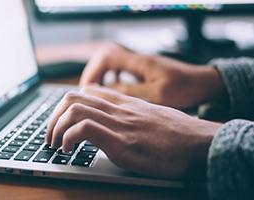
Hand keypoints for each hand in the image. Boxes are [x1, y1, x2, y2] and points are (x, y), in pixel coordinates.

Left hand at [46, 86, 220, 178]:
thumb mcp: (153, 117)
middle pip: (73, 97)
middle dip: (54, 116)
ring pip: (73, 109)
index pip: (88, 91)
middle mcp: (119, 109)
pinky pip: (84, 129)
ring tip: (55, 144)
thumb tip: (119, 124)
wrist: (202, 144)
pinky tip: (69, 151)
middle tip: (51, 135)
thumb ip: (133, 116)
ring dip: (55, 128)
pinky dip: (68, 138)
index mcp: (126, 103)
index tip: (62, 121)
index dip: (67, 105)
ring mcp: (120, 124)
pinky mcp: (122, 142)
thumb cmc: (181, 135)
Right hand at [80, 43, 224, 108]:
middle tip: (88, 92)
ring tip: (96, 93)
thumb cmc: (185, 88)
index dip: (93, 72)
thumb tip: (105, 91)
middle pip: (104, 57)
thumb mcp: (157, 95)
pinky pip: (121, 70)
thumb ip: (130, 92)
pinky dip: (112, 79)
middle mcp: (138, 60)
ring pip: (112, 63)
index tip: (87, 89)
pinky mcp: (144, 71)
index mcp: (139, 62)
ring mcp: (141, 64)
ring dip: (101, 76)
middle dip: (93, 73)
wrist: (204, 83)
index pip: (106, 57)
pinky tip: (113, 91)